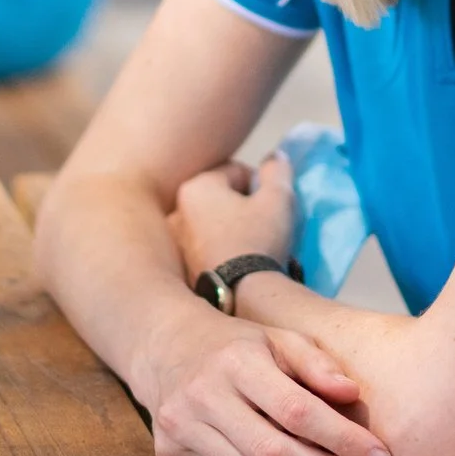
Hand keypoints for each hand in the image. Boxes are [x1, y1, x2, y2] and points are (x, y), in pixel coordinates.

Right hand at [134, 303, 391, 455]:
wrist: (165, 344)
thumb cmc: (237, 344)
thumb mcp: (279, 338)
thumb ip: (317, 364)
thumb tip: (352, 395)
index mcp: (237, 360)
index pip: (298, 411)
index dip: (343, 440)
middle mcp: (203, 394)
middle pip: (274, 452)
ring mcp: (180, 424)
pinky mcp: (168, 449)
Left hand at [169, 154, 296, 277]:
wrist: (242, 297)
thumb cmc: (258, 240)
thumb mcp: (278, 200)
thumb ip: (277, 171)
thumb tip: (275, 158)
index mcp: (196, 187)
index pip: (235, 171)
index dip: (261, 184)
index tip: (274, 203)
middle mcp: (177, 211)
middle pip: (220, 198)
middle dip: (243, 206)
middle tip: (266, 223)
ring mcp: (176, 243)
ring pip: (212, 225)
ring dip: (232, 228)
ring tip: (255, 245)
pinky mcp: (182, 269)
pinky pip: (207, 249)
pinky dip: (222, 250)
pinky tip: (241, 262)